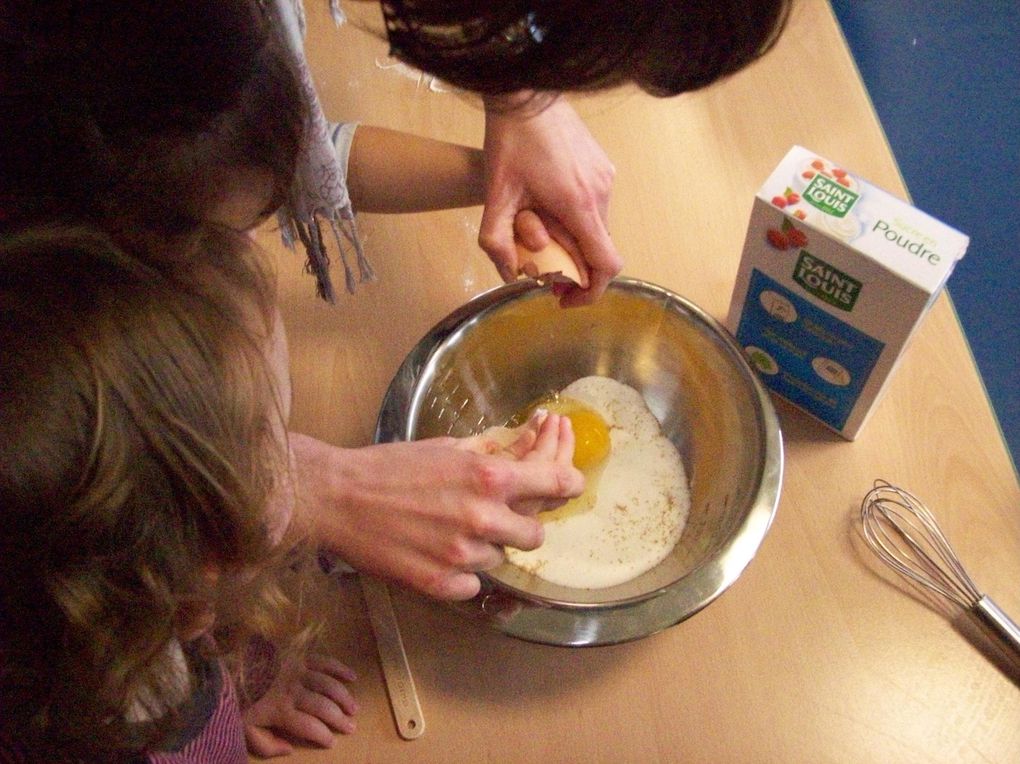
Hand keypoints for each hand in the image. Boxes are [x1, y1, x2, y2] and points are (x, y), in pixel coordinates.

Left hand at [244, 653, 357, 757]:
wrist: (228, 665)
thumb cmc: (238, 700)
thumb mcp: (244, 730)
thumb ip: (266, 745)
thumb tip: (289, 750)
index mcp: (280, 710)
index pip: (309, 726)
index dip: (323, 736)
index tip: (331, 742)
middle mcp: (294, 690)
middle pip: (323, 706)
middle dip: (339, 719)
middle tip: (351, 727)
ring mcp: (298, 670)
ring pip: (328, 685)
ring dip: (344, 697)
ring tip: (354, 709)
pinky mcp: (299, 655)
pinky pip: (324, 661)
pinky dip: (340, 668)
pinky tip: (352, 677)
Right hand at [289, 413, 580, 599]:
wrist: (337, 498)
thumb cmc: (389, 467)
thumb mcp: (447, 447)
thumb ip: (491, 453)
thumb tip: (525, 447)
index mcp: (488, 477)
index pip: (557, 484)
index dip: (568, 484)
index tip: (566, 486)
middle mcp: (483, 518)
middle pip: (536, 534)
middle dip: (521, 524)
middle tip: (499, 516)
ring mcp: (463, 555)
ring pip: (500, 559)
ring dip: (486, 546)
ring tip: (453, 529)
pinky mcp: (441, 584)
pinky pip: (474, 584)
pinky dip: (463, 572)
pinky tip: (439, 552)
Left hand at [479, 94, 621, 306]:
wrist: (525, 92)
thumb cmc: (510, 141)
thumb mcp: (494, 195)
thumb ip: (496, 241)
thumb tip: (509, 274)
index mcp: (579, 206)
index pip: (606, 264)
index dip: (591, 291)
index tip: (567, 297)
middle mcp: (601, 193)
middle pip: (597, 248)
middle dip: (571, 265)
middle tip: (539, 264)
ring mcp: (606, 177)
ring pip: (595, 227)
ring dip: (571, 238)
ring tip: (538, 226)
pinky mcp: (603, 165)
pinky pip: (594, 205)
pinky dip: (575, 217)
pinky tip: (547, 204)